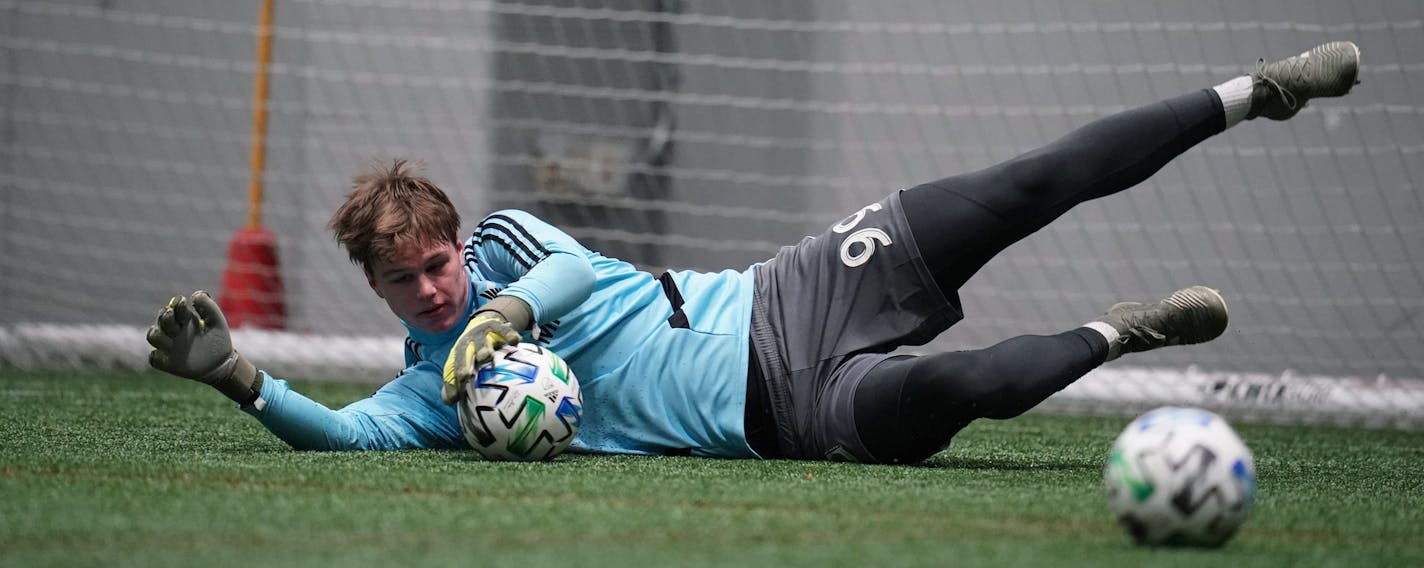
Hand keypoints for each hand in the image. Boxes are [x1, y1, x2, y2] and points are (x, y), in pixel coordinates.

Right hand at [146, 291, 260, 403]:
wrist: (222, 364)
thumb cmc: (218, 341)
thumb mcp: (217, 322)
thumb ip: (208, 307)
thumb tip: (194, 295)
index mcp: (185, 320)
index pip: (175, 308)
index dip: (177, 304)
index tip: (184, 302)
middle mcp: (174, 332)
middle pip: (161, 319)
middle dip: (165, 316)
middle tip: (172, 314)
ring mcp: (169, 347)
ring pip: (153, 337)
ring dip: (157, 333)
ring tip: (171, 335)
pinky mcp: (167, 362)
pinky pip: (154, 358)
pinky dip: (157, 356)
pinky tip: (168, 355)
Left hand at [442, 310, 520, 403]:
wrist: (483, 324)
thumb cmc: (472, 351)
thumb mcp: (462, 363)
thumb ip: (454, 382)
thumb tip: (449, 401)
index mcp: (458, 353)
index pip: (453, 370)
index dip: (452, 384)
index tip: (454, 399)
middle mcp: (468, 343)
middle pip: (463, 354)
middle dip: (463, 364)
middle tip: (464, 376)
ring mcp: (482, 334)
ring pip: (482, 342)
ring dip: (483, 348)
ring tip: (488, 355)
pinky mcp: (496, 326)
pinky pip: (503, 330)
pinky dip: (508, 334)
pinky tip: (515, 341)